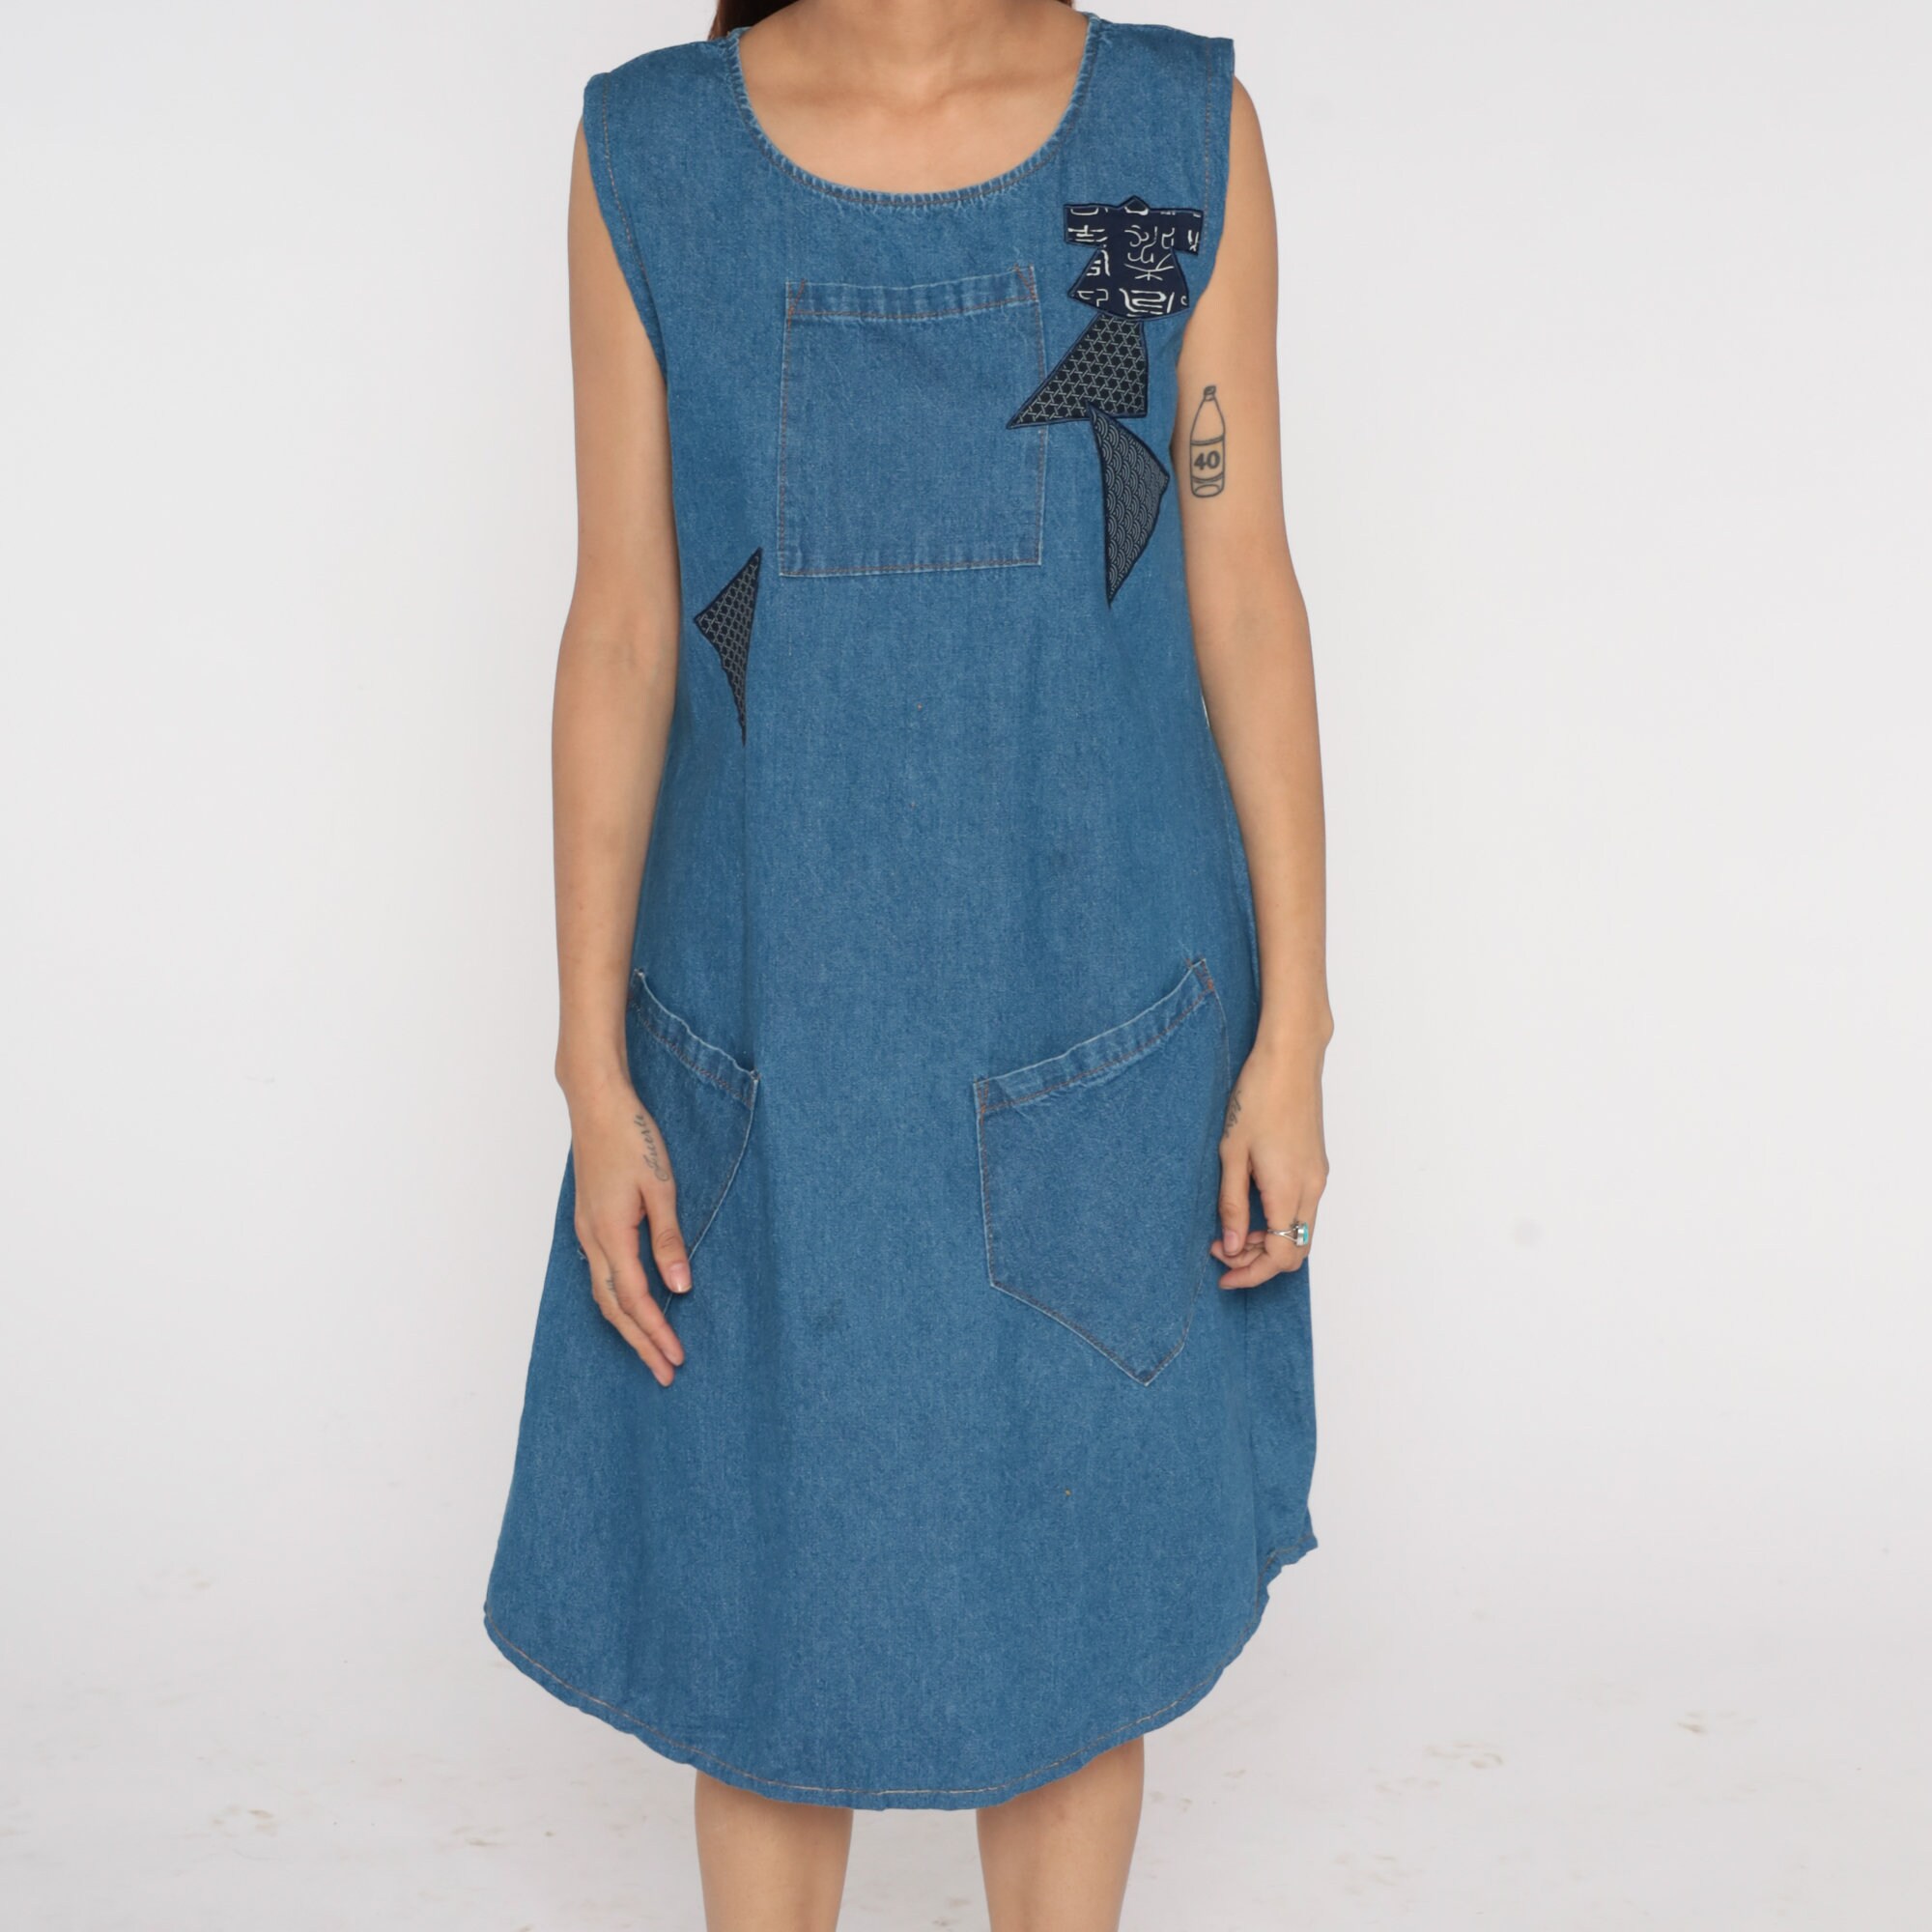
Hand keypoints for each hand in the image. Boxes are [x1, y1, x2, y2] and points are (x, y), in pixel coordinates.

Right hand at [567, 1075, 692, 1383]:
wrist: (597, 1105)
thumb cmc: (632, 1138)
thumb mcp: (662, 1187)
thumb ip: (669, 1240)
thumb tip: (680, 1287)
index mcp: (611, 1234)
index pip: (634, 1299)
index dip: (656, 1332)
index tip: (676, 1358)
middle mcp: (592, 1240)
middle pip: (613, 1308)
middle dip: (640, 1343)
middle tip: (664, 1373)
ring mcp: (586, 1232)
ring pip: (602, 1295)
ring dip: (627, 1326)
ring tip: (650, 1351)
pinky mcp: (590, 1223)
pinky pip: (600, 1276)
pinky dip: (616, 1302)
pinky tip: (631, 1308)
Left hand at [1211, 1028, 1328, 1287]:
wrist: (1290, 1058)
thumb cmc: (1257, 1097)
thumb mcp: (1232, 1154)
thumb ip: (1233, 1205)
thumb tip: (1232, 1246)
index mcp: (1290, 1190)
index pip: (1280, 1257)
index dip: (1251, 1273)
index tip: (1223, 1275)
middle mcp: (1312, 1189)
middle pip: (1296, 1252)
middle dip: (1258, 1262)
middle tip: (1221, 1252)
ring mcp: (1318, 1176)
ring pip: (1300, 1232)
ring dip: (1268, 1241)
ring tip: (1230, 1229)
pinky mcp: (1316, 1165)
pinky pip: (1302, 1210)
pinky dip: (1278, 1222)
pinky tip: (1250, 1207)